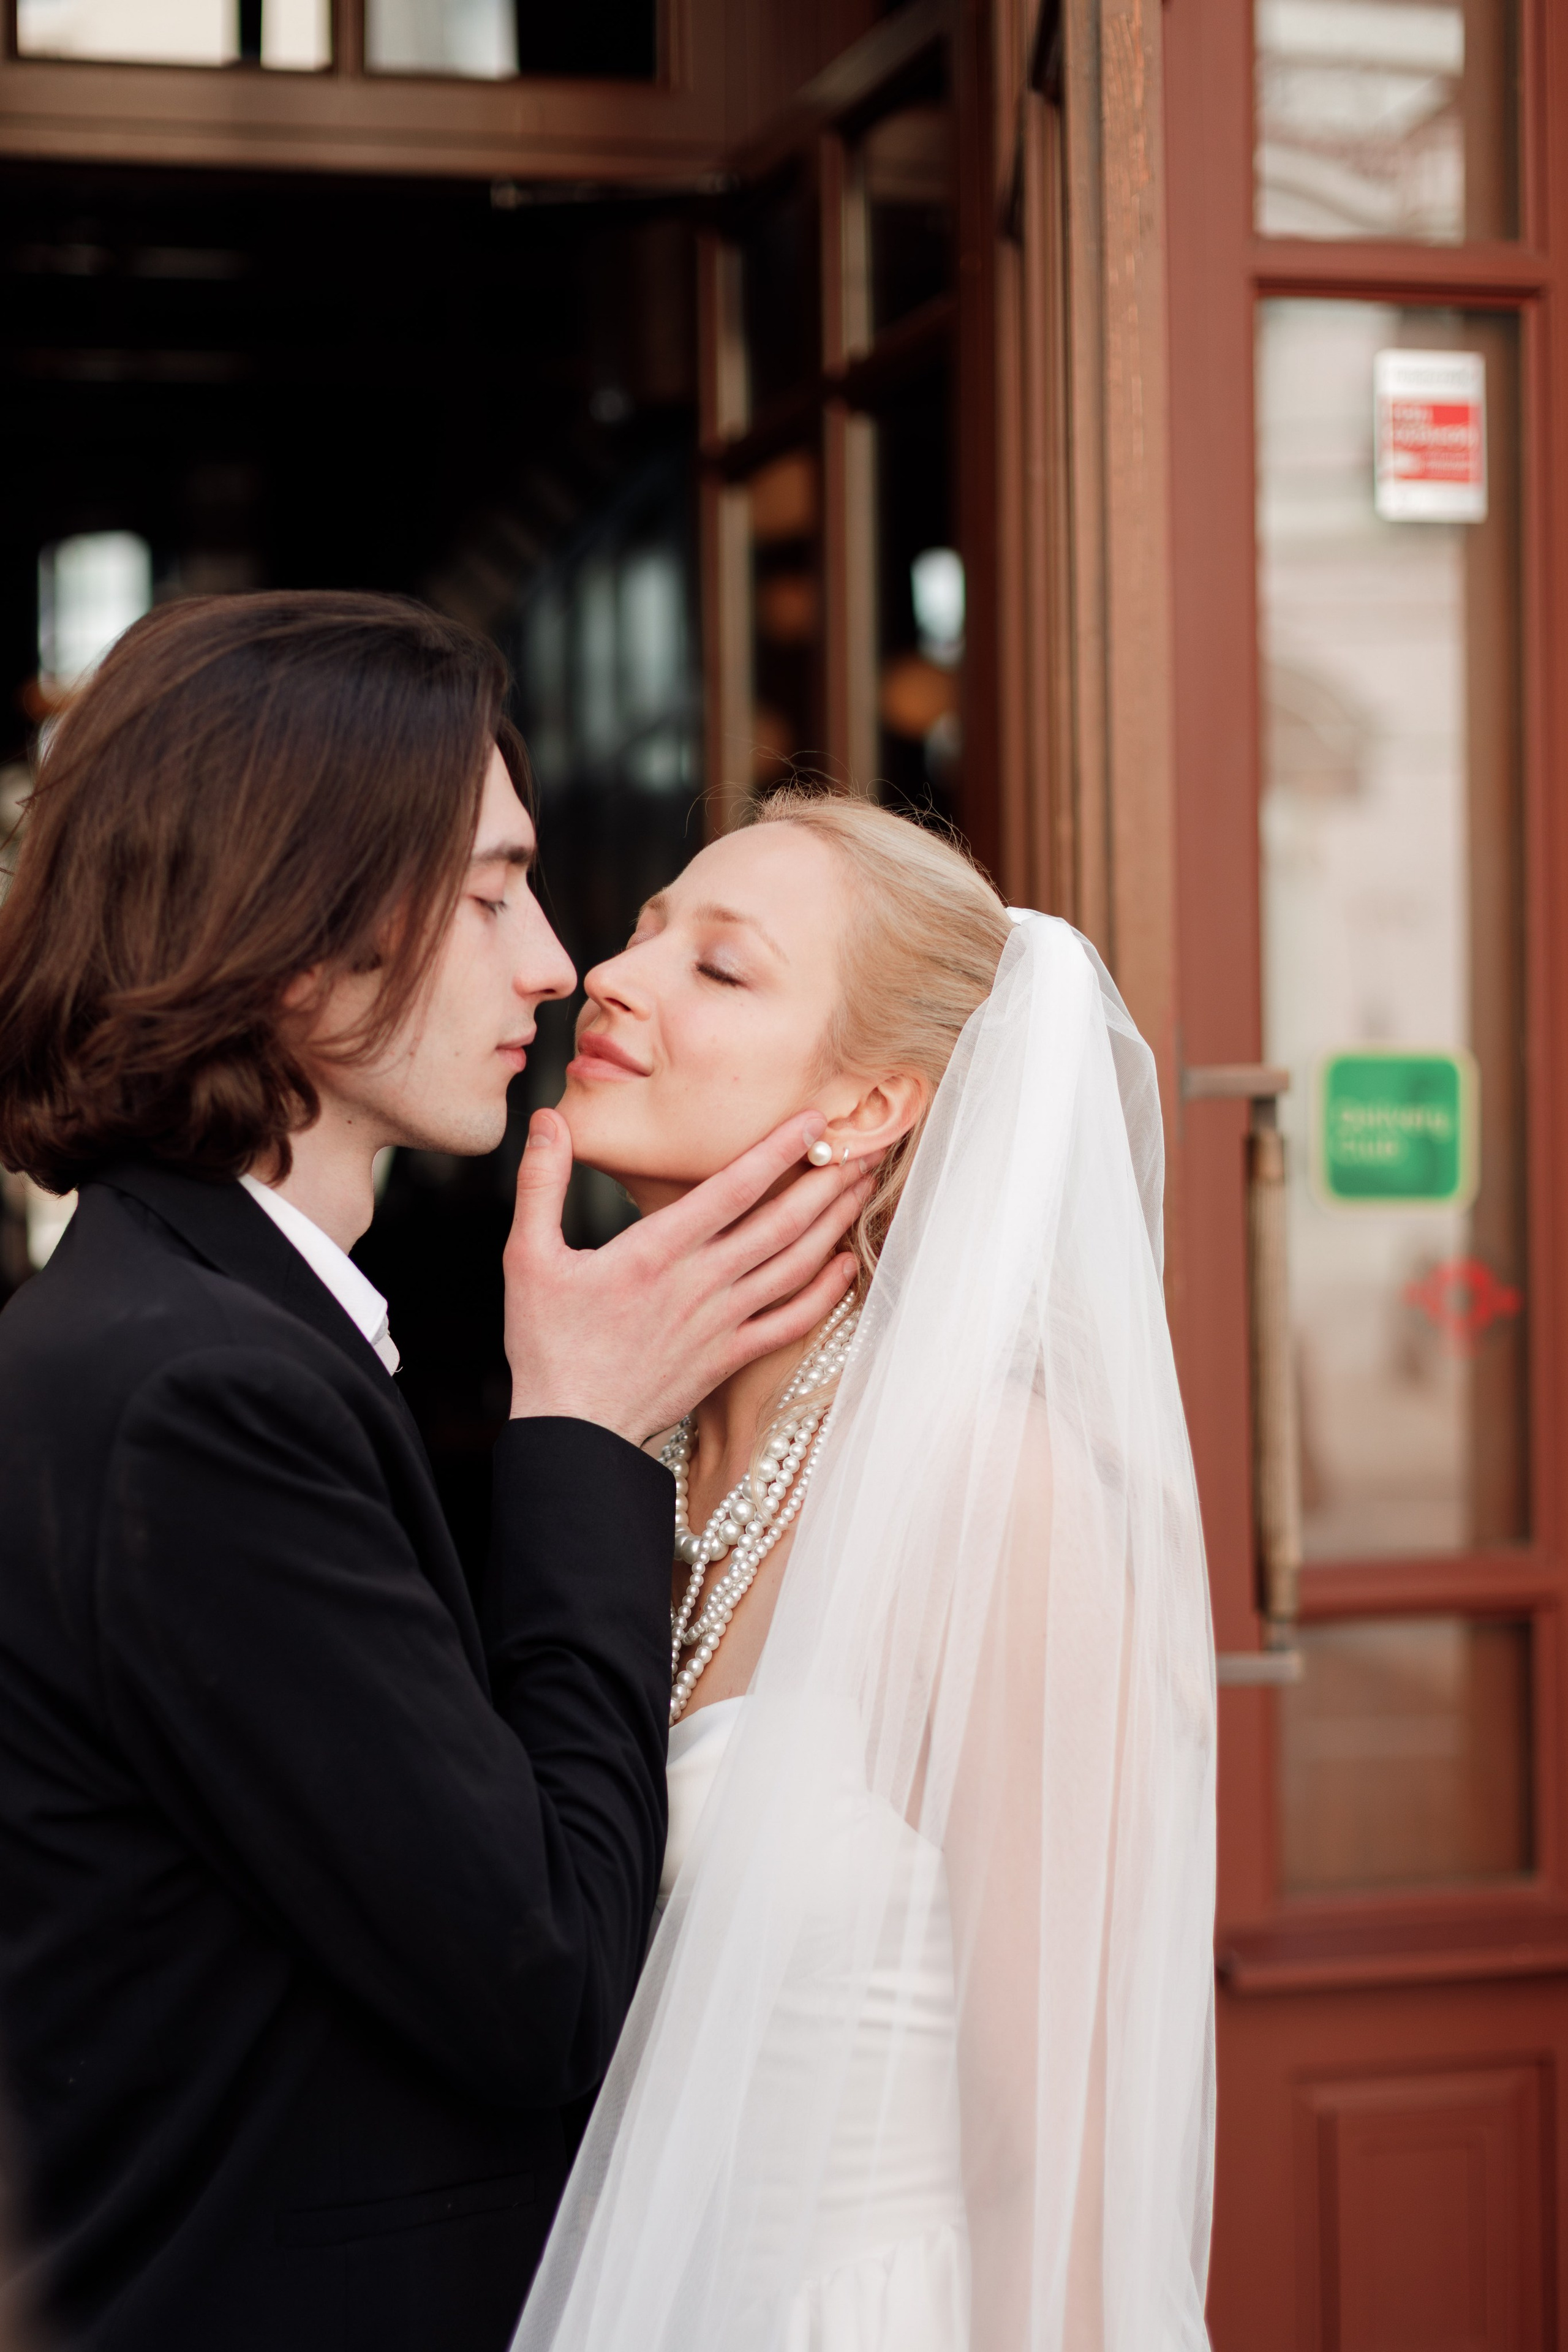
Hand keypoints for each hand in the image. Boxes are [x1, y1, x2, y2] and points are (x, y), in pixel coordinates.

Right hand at [503, 1110, 869, 1442]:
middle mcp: (700, 1283)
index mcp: (656, 1252)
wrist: (574, 1430)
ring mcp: (721, 1323)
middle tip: (864, 1147)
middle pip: (780, 1223)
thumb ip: (541, 1183)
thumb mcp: (528, 1256)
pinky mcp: (729, 1357)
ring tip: (864, 1189)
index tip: (814, 1119)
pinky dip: (825, 1293)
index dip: (779, 1149)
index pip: (732, 1187)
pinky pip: (790, 1322)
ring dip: (834, 1225)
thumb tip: (547, 1119)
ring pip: (794, 1266)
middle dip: (826, 1181)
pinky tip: (846, 1266)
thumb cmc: (548, 1343)